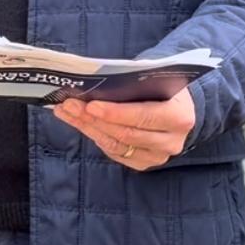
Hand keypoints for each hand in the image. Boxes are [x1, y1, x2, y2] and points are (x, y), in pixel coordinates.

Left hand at [53, 88, 194, 170]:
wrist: (178, 109)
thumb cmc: (162, 89)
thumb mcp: (156, 80)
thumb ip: (135, 82)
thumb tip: (98, 80)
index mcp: (179, 117)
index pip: (143, 116)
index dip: (115, 113)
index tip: (91, 105)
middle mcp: (171, 141)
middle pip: (126, 133)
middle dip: (94, 119)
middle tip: (69, 105)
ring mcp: (157, 156)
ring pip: (116, 144)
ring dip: (87, 127)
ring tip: (66, 112)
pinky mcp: (143, 163)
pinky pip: (114, 152)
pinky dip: (94, 136)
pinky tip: (79, 123)